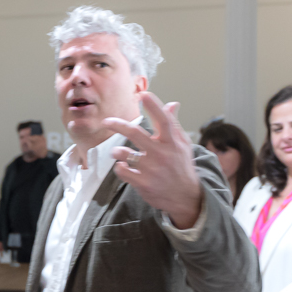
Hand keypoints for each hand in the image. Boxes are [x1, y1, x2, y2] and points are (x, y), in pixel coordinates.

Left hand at [105, 93, 202, 229]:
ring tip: (116, 153)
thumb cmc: (181, 166)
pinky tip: (123, 166)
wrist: (185, 197)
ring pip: (124, 153)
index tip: (142, 94)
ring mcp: (152, 169)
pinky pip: (122, 171)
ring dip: (116, 151)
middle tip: (106, 121)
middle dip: (117, 124)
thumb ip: (174, 124)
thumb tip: (172, 103)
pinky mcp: (144, 183)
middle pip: (135, 133)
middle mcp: (162, 154)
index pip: (164, 119)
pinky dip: (119, 167)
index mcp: (172, 142)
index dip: (153, 106)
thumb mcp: (182, 144)